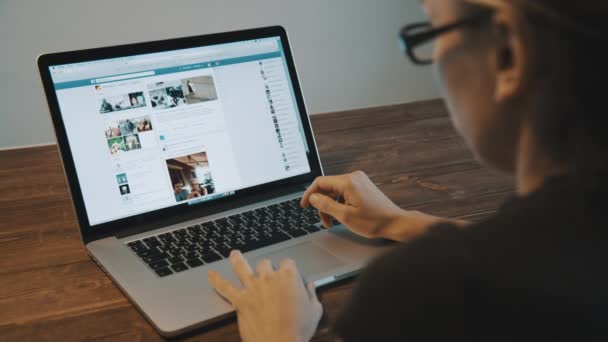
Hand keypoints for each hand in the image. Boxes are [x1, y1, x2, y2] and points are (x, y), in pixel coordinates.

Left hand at [208, 251, 322, 341]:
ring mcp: (253, 288)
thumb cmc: (299, 329)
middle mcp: (269, 278)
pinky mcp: (241, 301)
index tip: (289, 275)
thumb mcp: (314, 310)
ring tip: (234, 254)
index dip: (288, 269)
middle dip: (266, 268)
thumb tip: (310, 286)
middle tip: (267, 276)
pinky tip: (211, 275)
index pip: (287, 262)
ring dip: (237, 259)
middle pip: (265, 263)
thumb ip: (312, 295)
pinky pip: (225, 287)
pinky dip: (217, 280)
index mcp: (289, 276)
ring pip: (242, 267)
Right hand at [301, 171, 465, 241]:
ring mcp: (359, 181)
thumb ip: (326, 205)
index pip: (320, 182)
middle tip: (324, 221)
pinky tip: (342, 215)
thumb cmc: (374, 221)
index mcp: (348, 182)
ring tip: (334, 222)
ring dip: (331, 205)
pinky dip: (340, 203)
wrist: (395, 223)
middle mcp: (354, 177)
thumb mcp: (345, 216)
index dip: (309, 194)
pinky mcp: (363, 186)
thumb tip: (313, 197)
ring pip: (335, 191)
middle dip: (322, 204)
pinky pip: (344, 192)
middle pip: (328, 187)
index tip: (304, 206)